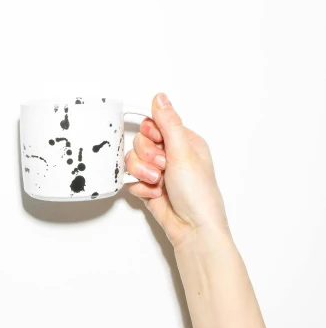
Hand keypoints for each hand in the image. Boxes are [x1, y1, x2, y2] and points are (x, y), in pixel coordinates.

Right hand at [125, 93, 229, 248]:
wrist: (193, 230)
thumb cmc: (198, 194)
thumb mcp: (183, 153)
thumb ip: (168, 123)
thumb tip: (160, 97)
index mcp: (184, 141)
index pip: (155, 124)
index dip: (151, 133)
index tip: (158, 142)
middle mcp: (171, 155)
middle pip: (140, 142)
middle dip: (146, 156)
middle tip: (162, 167)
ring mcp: (158, 172)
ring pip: (132, 161)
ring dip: (142, 173)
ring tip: (157, 183)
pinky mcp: (148, 188)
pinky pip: (131, 180)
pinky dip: (140, 188)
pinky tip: (155, 194)